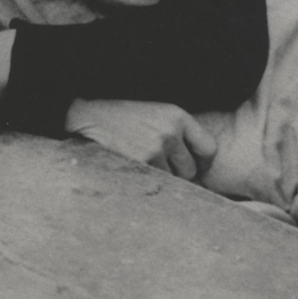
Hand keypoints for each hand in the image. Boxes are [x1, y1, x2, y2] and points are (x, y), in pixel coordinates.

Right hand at [64, 99, 218, 180]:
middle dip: (177, 174)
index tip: (192, 166)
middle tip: (157, 167)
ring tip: (141, 164)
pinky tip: (133, 169)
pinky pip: (155, 184)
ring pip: (172, 180)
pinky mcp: (141, 162)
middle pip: (190, 170)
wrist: (88, 116)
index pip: (209, 148)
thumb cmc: (123, 118)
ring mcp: (155, 147)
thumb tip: (197, 170)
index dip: (202, 161)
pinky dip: (146, 182)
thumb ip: (178, 134)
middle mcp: (170, 131)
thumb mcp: (155, 115)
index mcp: (177, 115)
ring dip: (160, 179)